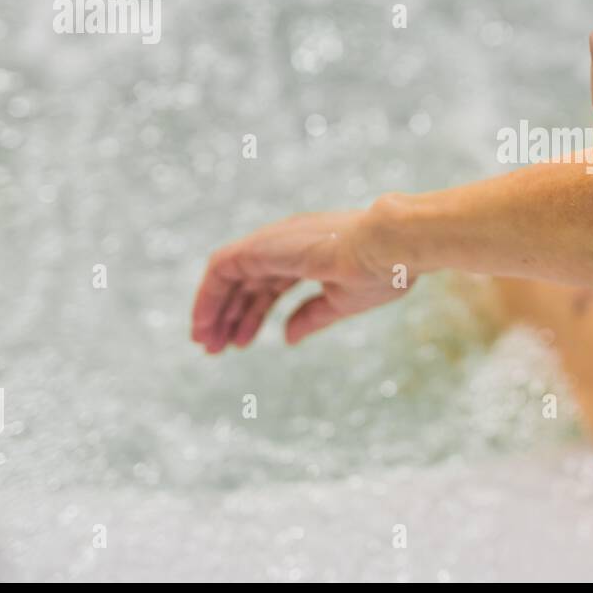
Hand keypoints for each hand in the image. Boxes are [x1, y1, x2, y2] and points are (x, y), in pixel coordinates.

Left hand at [190, 211, 403, 352]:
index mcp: (309, 255)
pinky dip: (209, 294)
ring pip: (230, 276)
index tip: (241, 342)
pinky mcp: (261, 247)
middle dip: (231, 316)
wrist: (388, 248)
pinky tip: (203, 322)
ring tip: (207, 344)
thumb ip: (311, 317)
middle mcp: (286, 245)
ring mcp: (273, 243)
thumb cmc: (379, 272)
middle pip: (248, 283)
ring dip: (215, 309)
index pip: (271, 285)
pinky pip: (221, 268)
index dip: (254, 314)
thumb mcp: (341, 302)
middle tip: (216, 349)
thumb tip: (287, 337)